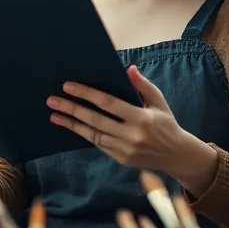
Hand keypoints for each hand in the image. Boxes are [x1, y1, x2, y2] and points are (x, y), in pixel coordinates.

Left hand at [48, 64, 207, 174]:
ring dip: (72, 124)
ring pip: (93, 135)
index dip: (87, 94)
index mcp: (141, 118)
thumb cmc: (166, 124)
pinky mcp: (121, 159)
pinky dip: (84, 134)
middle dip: (72, 109)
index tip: (68, 86)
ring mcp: (125, 150)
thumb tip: (129, 68)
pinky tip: (72, 126)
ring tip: (55, 115)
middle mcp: (131, 135)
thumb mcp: (159, 102)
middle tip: (52, 100)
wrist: (176, 155)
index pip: (108, 103)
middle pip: (95, 120)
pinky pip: (99, 144)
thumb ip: (143, 85)